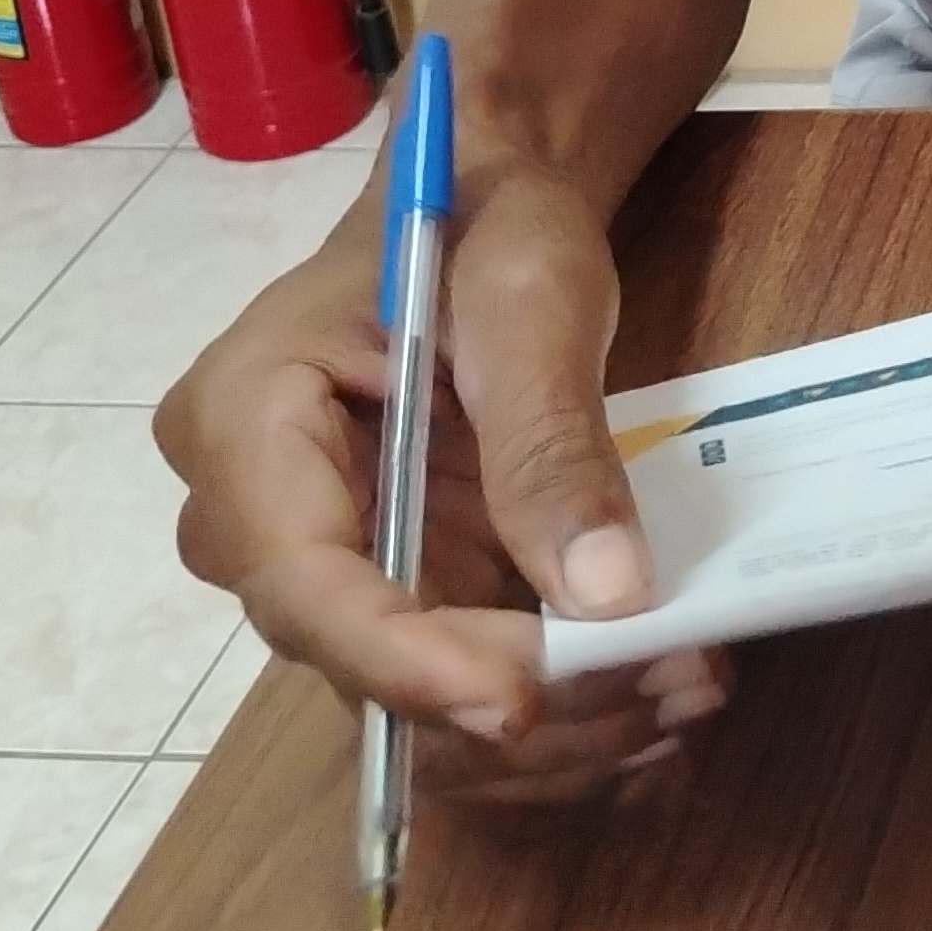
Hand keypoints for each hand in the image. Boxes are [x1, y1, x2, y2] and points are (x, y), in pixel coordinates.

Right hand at [156, 149, 726, 801]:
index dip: (404, 660)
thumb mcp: (529, 304)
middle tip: (667, 682)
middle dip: (512, 696)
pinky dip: (553, 709)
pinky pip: (451, 681)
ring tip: (687, 689)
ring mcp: (324, 566)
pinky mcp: (390, 590)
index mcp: (244, 423)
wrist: (484, 204)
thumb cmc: (484, 222)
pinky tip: (651, 696)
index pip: (303, 580)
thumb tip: (605, 596)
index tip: (520, 700)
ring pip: (411, 700)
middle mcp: (255, 520)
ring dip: (552, 726)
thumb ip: (551, 443)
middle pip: (359, 659)